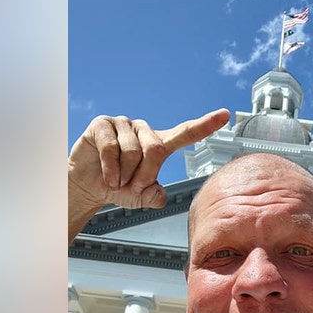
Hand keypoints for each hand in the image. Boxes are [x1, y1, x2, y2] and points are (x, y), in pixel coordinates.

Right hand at [68, 109, 229, 240]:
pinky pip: (112, 148)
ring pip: (133, 151)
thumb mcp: (140, 197)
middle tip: (133, 186)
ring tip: (116, 180)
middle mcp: (144, 130)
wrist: (87, 186)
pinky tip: (105, 174)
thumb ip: (153, 197)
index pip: (185, 133)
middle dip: (145, 175)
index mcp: (159, 143)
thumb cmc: (118, 187)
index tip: (225, 115)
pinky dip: (109, 168)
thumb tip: (158, 195)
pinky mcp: (103, 124)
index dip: (205, 124)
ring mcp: (123, 124)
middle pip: (156, 150)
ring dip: (124, 174)